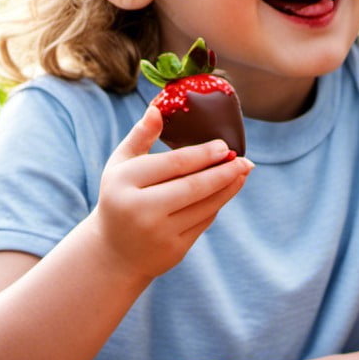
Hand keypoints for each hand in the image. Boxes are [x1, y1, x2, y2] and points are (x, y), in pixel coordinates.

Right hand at [92, 106, 252, 279]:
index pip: (173, 164)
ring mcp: (157, 233)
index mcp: (123, 183)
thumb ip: (140, 136)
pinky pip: (204, 222)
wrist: (114, 251)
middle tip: (244, 159)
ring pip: (205, 205)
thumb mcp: (121, 166)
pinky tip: (229, 190)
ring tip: (244, 170)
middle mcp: (139, 210)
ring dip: (229, 187)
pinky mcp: (173, 250)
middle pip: (194, 186)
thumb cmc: (120, 197)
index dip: (203, 154)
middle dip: (224, 171)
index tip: (225, 146)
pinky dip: (218, 204)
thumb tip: (157, 107)